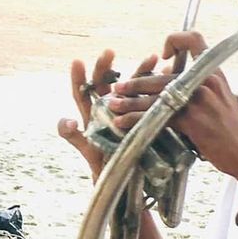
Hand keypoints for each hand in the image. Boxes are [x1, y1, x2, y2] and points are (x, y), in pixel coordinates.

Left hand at [58, 47, 159, 180]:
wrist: (128, 185)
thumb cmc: (106, 169)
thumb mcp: (90, 153)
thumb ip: (75, 137)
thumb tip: (69, 121)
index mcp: (93, 118)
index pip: (82, 93)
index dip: (78, 78)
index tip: (77, 62)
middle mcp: (109, 111)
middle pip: (105, 84)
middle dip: (106, 67)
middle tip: (109, 52)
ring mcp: (128, 112)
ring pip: (131, 87)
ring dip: (140, 71)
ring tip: (152, 58)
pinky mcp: (145, 117)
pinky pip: (149, 99)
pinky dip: (157, 86)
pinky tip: (168, 75)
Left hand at [105, 33, 237, 188]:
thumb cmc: (233, 130)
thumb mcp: (221, 98)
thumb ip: (198, 86)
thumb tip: (170, 75)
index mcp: (214, 71)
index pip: (193, 39)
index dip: (174, 40)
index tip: (161, 56)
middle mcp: (206, 80)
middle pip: (162, 74)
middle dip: (136, 82)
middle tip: (118, 88)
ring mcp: (199, 100)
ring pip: (155, 96)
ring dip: (130, 101)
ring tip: (113, 105)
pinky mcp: (191, 120)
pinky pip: (156, 116)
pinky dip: (135, 120)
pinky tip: (123, 125)